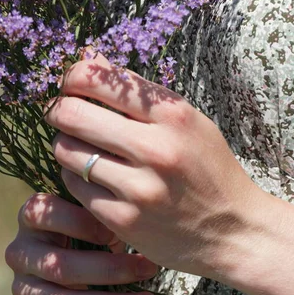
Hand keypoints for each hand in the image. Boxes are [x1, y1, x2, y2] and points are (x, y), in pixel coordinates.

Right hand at [5, 193, 158, 294]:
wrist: (71, 259)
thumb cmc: (88, 230)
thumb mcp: (94, 215)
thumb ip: (104, 216)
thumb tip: (132, 226)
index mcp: (31, 215)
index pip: (48, 215)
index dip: (83, 224)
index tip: (118, 233)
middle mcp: (19, 251)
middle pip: (60, 266)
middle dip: (110, 270)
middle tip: (148, 270)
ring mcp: (19, 286)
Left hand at [45, 54, 266, 281]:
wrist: (235, 233)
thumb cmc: (211, 171)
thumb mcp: (190, 123)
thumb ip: (141, 95)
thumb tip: (92, 61)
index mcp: (174, 116)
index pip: (99, 79)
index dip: (73, 77)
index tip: (70, 85)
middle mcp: (155, 149)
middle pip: (73, 114)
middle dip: (59, 110)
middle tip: (61, 114)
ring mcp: (138, 188)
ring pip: (66, 151)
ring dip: (65, 145)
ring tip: (79, 147)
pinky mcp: (123, 220)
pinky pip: (74, 187)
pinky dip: (76, 178)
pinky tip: (93, 178)